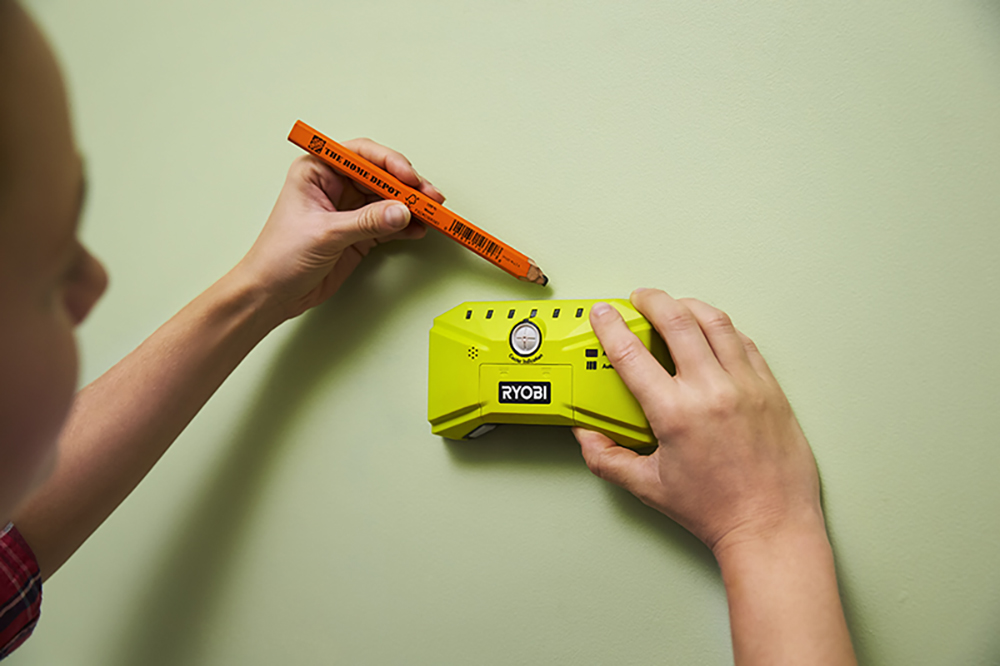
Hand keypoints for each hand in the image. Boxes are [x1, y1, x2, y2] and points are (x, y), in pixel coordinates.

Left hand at [234, 138, 445, 323]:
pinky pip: (389, 223)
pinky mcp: (359, 232)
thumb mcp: (325, 234)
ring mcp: (348, 209)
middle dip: (407, 186)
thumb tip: (401, 211)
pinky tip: (420, 229)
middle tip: (429, 197)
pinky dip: (406, 226)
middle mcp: (334, 185)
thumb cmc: (279, 256)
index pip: (360, 155)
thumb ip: (366, 222)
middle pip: (380, 176)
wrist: (272, 294)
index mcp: (317, 171)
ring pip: (389, 199)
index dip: (388, 163)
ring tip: (433, 214)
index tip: (409, 177)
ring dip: (412, 206)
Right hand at [574, 289, 823, 555]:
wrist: (770, 526)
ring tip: (674, 306)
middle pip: (676, 320)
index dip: (610, 327)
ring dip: (689, 306)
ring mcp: (746, 385)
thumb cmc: (715, 511)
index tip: (602, 314)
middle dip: (651, 300)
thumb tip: (586, 435)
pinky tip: (711, 332)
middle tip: (639, 298)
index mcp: (675, 413)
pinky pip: (744, 342)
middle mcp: (712, 390)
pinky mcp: (770, 389)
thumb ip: (609, 458)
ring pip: (715, 322)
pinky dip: (722, 329)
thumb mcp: (648, 487)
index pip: (632, 354)